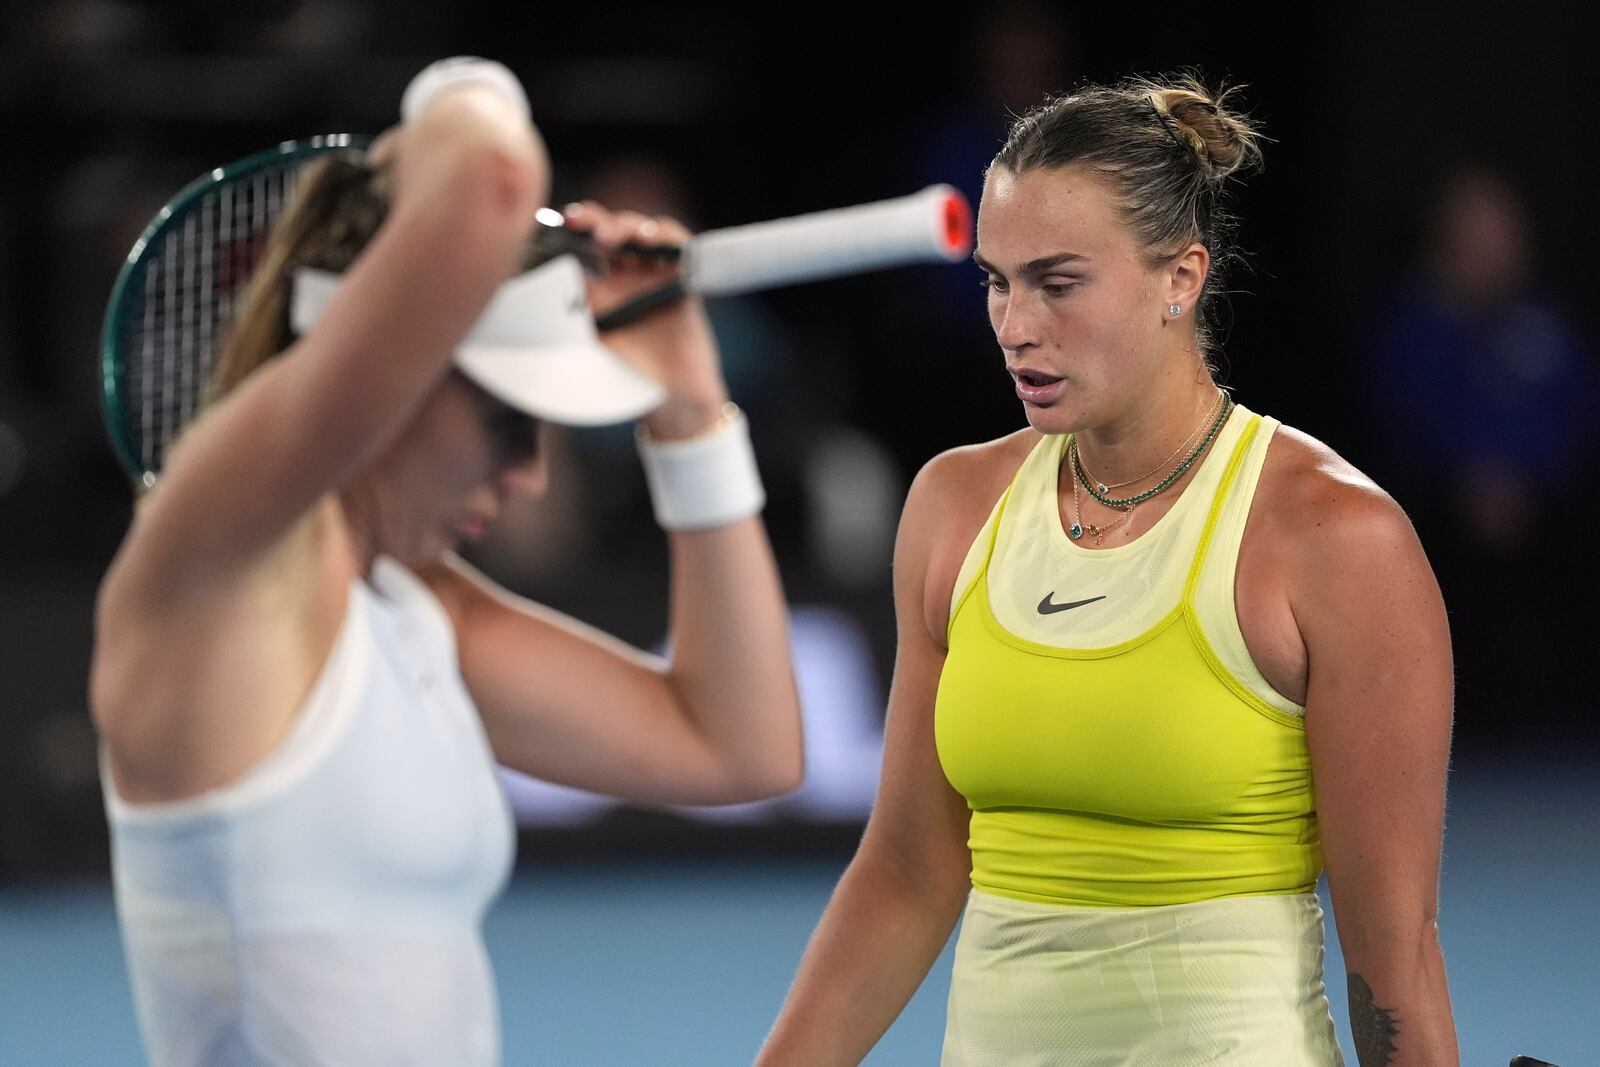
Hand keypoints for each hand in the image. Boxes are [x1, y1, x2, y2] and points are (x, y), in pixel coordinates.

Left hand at [561, 201, 729, 438]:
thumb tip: (543, 293)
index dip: (567, 230)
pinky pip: (680, 245)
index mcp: (598, 288)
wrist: (672, 397)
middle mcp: (625, 276)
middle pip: (609, 230)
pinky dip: (667, 235)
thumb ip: (571, 319)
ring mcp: (655, 274)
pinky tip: (652, 239)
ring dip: (626, 226)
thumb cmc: (628, 376)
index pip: (580, 246)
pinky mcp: (683, 279)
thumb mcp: (590, 345)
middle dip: (593, 220)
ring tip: (610, 238)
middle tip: (577, 221)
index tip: (549, 222)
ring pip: (641, 232)